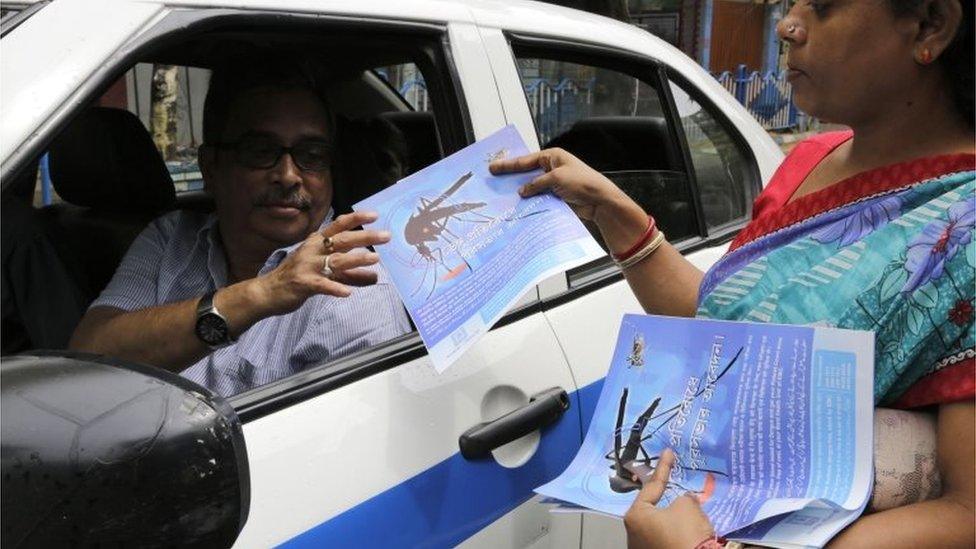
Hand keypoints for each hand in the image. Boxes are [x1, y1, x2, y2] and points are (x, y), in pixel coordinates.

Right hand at [253, 211, 390, 315]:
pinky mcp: (303, 283)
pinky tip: (347, 293)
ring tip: (374, 259)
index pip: (338, 226)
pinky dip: (334, 288)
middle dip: (365, 237)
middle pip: (342, 240)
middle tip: (386, 236)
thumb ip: (350, 274)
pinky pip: (322, 285)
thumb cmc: (298, 278)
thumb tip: (375, 277)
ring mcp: (307, 266)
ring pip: (335, 260)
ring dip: (356, 259)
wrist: (267, 292)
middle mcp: (313, 250)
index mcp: (316, 242)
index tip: (375, 215)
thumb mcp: (324, 272)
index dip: (356, 218)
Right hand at [489, 147, 632, 222]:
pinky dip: (529, 202)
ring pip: (531, 187)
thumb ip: (537, 184)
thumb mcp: (556, 179)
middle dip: (511, 178)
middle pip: (526, 173)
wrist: (600, 201)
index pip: (525, 160)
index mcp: (552, 157)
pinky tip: (518, 206)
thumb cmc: (583, 183)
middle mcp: (551, 168)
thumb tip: (522, 191)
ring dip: (520, 192)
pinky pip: (538, 198)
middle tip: (493, 181)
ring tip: (502, 197)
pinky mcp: (555, 196)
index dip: (508, 165)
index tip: (493, 167)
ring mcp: (553, 183)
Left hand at [623, 449, 715, 548]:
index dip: (663, 468)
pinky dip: (674, 530)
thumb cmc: (686, 532)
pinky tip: (687, 528)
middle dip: (665, 495)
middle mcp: (632, 532)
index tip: (668, 452)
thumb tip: (685, 500)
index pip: (652, 486)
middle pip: (651, 507)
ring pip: (658, 524)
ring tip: (687, 508)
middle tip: (675, 481)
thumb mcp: (687, 506)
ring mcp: (641, 547)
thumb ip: (683, 498)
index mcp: (635, 515)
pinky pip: (663, 537)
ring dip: (671, 515)